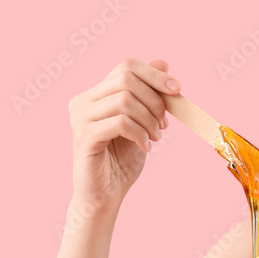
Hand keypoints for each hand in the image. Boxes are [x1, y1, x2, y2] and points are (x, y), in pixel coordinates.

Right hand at [68, 57, 180, 205]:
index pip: (126, 66)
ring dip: (149, 119)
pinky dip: (140, 133)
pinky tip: (145, 147)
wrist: (105, 195)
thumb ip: (148, 95)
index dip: (155, 74)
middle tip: (163, 125)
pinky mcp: (84, 137)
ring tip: (154, 137)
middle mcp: (82, 101)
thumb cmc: (121, 160)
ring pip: (125, 100)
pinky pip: (121, 123)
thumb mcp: (142, 123)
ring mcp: (80, 118)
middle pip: (126, 79)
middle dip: (155, 100)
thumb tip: (163, 62)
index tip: (177, 90)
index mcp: (95, 94)